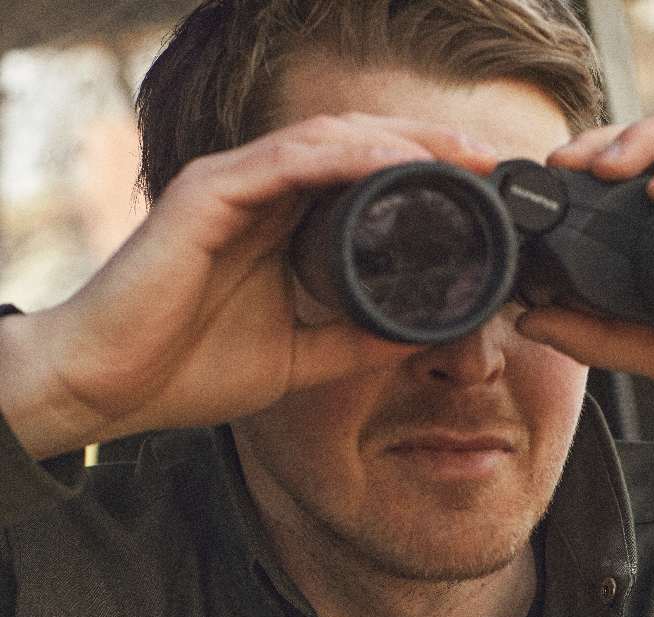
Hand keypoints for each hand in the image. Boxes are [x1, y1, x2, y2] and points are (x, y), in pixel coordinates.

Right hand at [0, 115, 497, 458]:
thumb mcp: (298, 358)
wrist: (114, 387)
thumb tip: (421, 334)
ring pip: (330, 139)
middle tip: (488, 160)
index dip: (424, 177)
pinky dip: (346, 158)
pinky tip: (397, 165)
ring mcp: (232, 186)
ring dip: (400, 141)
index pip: (362, 180)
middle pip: (357, 146)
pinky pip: (286, 160)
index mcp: (281, 226)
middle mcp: (260, 195)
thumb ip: (355, 339)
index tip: (482, 195)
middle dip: (428, 146)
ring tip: (460, 155)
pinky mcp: (206, 193)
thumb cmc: (190, 369)